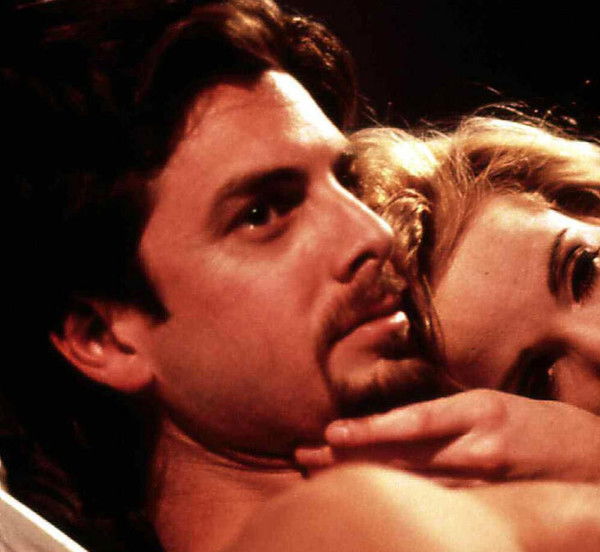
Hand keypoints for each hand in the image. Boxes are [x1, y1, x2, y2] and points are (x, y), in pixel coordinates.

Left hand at [296, 389, 599, 483]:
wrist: (596, 456)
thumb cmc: (536, 425)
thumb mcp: (489, 406)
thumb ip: (445, 417)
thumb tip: (392, 426)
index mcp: (475, 408)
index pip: (410, 422)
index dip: (369, 430)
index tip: (329, 434)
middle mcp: (479, 443)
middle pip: (403, 455)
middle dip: (351, 458)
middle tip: (304, 458)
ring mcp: (490, 479)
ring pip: (417, 485)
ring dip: (367, 482)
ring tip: (321, 483)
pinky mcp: (501, 502)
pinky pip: (447, 506)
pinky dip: (408, 505)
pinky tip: (377, 504)